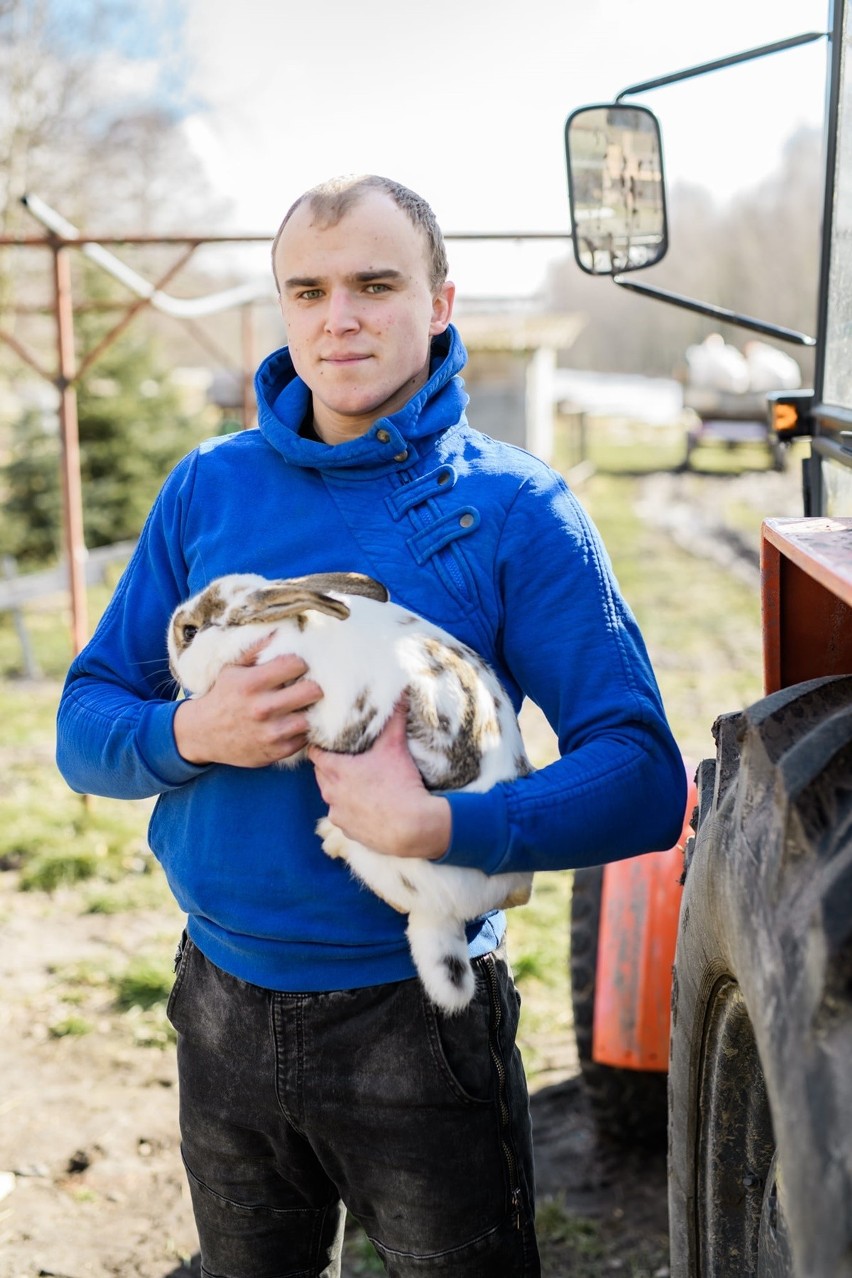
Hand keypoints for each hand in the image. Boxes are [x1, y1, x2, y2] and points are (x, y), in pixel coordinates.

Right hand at [174, 641, 322, 766]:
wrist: (203, 734)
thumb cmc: (223, 696)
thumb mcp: (233, 668)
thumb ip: (258, 649)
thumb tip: (282, 630)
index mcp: (252, 683)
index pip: (296, 664)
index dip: (300, 664)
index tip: (296, 669)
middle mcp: (262, 708)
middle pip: (313, 691)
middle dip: (312, 687)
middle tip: (305, 687)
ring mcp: (270, 733)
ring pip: (311, 717)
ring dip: (307, 711)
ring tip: (300, 707)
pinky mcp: (276, 752)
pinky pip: (304, 739)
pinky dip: (301, 732)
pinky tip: (291, 724)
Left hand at [308, 700, 450, 859]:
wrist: (412, 827)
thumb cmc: (400, 785)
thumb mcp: (396, 746)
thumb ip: (394, 718)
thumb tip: (400, 692)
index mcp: (335, 769)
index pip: (314, 753)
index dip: (319, 744)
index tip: (326, 738)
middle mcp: (330, 792)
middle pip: (321, 773)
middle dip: (330, 764)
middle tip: (345, 756)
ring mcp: (337, 813)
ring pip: (331, 796)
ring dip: (340, 788)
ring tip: (358, 780)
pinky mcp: (347, 830)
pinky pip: (342, 816)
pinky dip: (350, 809)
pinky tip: (366, 803)